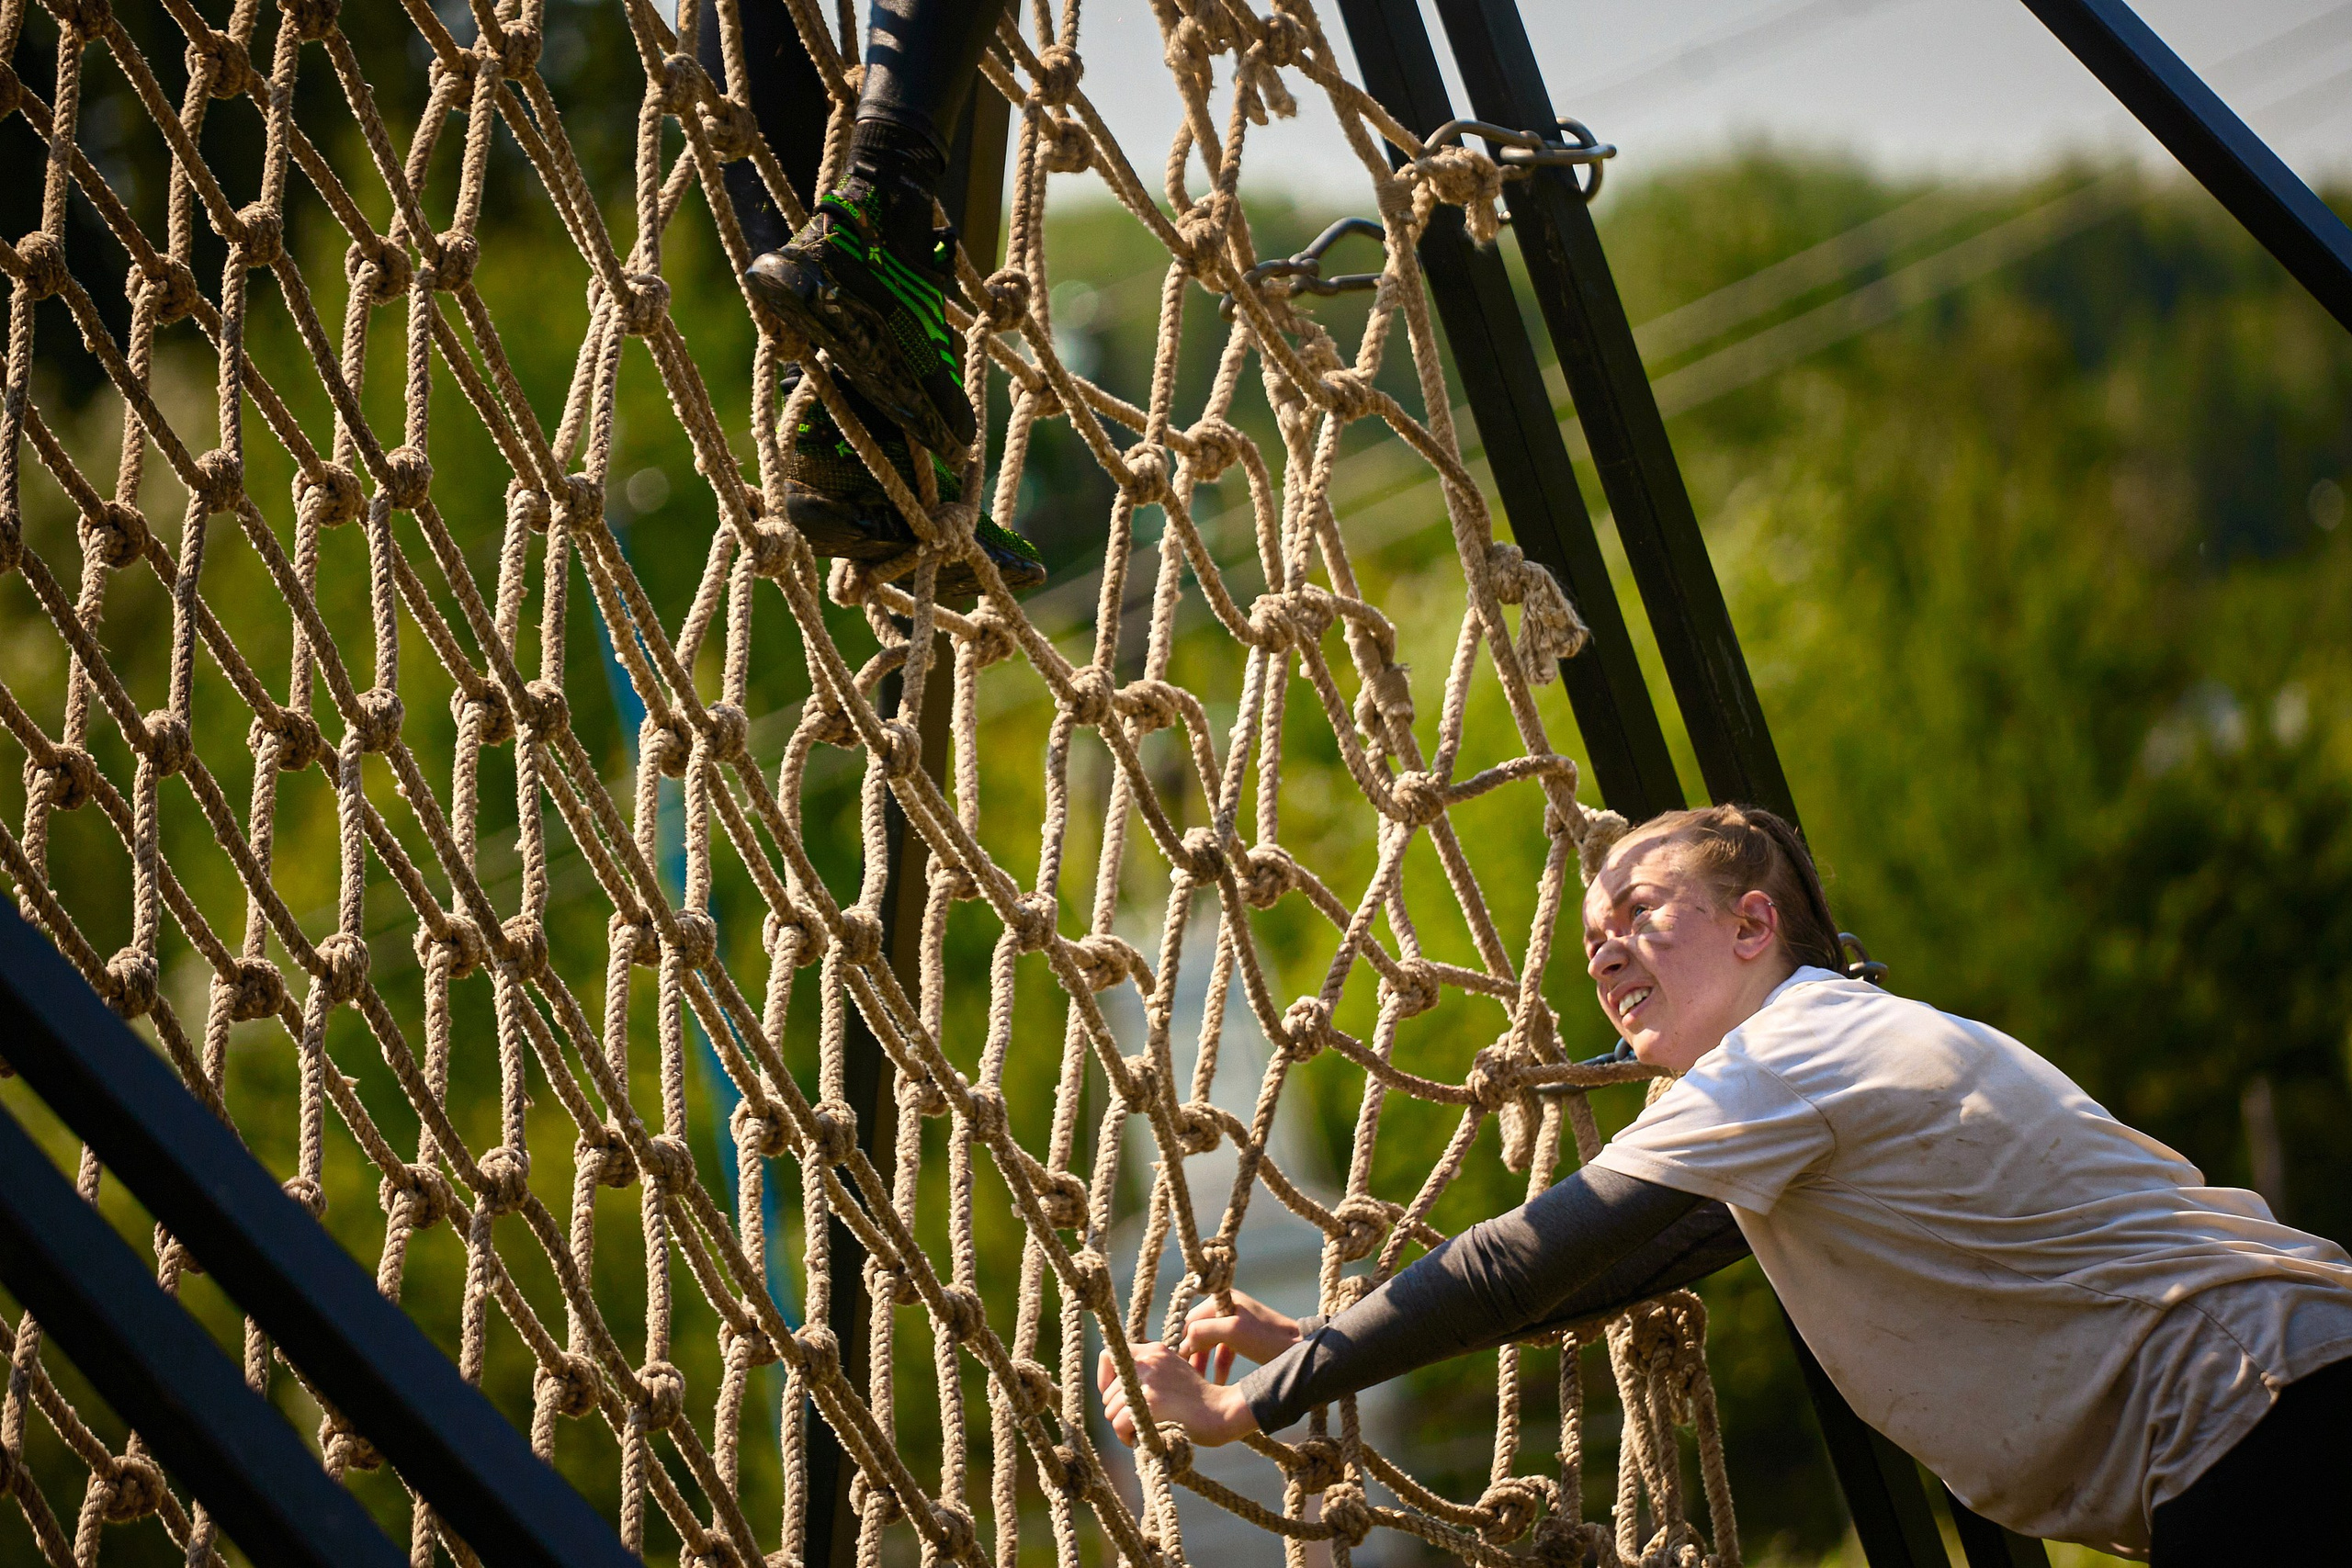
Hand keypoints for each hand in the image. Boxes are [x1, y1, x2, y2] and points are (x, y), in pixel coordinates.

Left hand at [1096, 1341, 1259, 1447]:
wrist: (1222, 1412)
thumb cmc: (1200, 1400)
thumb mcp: (1174, 1371)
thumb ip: (1148, 1372)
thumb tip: (1114, 1390)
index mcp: (1153, 1351)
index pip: (1108, 1357)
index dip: (1107, 1380)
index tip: (1117, 1397)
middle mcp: (1148, 1361)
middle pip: (1108, 1393)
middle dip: (1119, 1412)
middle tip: (1138, 1423)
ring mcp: (1149, 1381)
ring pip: (1111, 1411)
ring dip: (1123, 1427)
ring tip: (1143, 1432)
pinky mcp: (1152, 1403)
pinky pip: (1119, 1424)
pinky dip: (1126, 1437)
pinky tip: (1142, 1439)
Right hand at [1178, 1288, 1301, 1383]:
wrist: (1299, 1349)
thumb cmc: (1267, 1338)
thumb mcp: (1232, 1332)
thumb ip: (1204, 1331)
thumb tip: (1183, 1341)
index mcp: (1223, 1299)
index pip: (1191, 1320)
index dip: (1183, 1341)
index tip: (1176, 1364)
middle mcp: (1227, 1307)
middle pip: (1198, 1332)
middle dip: (1192, 1355)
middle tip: (1186, 1377)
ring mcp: (1235, 1322)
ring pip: (1209, 1344)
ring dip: (1203, 1363)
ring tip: (1200, 1383)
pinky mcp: (1243, 1338)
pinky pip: (1222, 1351)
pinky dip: (1218, 1365)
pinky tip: (1217, 1382)